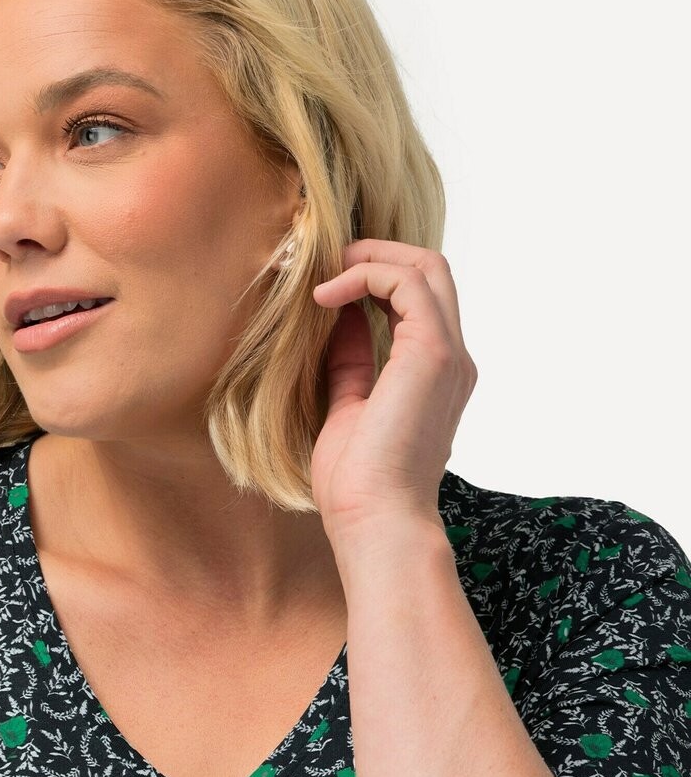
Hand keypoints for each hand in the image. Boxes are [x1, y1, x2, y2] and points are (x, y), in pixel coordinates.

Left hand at [309, 238, 477, 536]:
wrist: (377, 522)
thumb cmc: (359, 486)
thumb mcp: (347, 408)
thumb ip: (350, 363)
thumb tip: (336, 318)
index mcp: (436, 376)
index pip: (419, 302)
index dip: (375, 280)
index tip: (327, 289)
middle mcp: (452, 361)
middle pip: (432, 271)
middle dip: (378, 254)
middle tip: (328, 264)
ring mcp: (448, 354)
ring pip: (426, 266)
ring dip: (370, 257)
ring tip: (323, 274)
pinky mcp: (432, 352)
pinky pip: (406, 282)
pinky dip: (364, 275)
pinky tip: (326, 298)